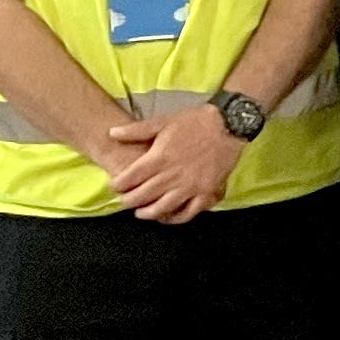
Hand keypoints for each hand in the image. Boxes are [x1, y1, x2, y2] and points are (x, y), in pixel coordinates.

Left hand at [105, 104, 242, 222]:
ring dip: (148, 213)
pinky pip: (188, 212)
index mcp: (159, 158)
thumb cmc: (194, 122)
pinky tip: (168, 217)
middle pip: (142, 196)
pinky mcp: (206, 192)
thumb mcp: (163, 121)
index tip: (115, 186)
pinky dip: (175, 218)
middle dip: (129, 200)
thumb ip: (136, 130)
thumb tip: (111, 132)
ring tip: (141, 212)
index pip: (130, 178)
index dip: (118, 185)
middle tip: (125, 200)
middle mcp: (172, 176)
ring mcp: (190, 187)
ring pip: (162, 208)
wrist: (228, 125)